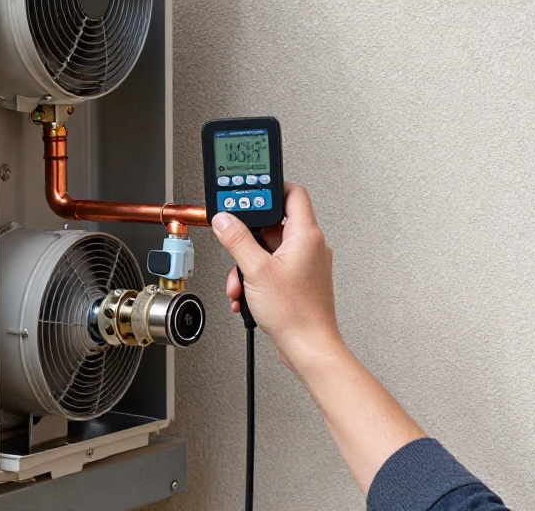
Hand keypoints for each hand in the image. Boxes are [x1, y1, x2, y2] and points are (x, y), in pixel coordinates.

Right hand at [211, 184, 342, 368]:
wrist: (308, 347)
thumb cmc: (295, 313)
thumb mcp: (255, 270)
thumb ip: (237, 240)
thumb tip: (225, 220)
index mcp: (306, 235)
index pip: (292, 193)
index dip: (270, 188)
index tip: (249, 193)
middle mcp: (310, 246)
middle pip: (273, 225)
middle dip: (247, 239)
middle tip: (234, 245)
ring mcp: (305, 264)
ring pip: (269, 250)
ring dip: (248, 265)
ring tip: (240, 282)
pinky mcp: (299, 281)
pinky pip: (272, 268)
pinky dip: (256, 278)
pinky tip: (246, 294)